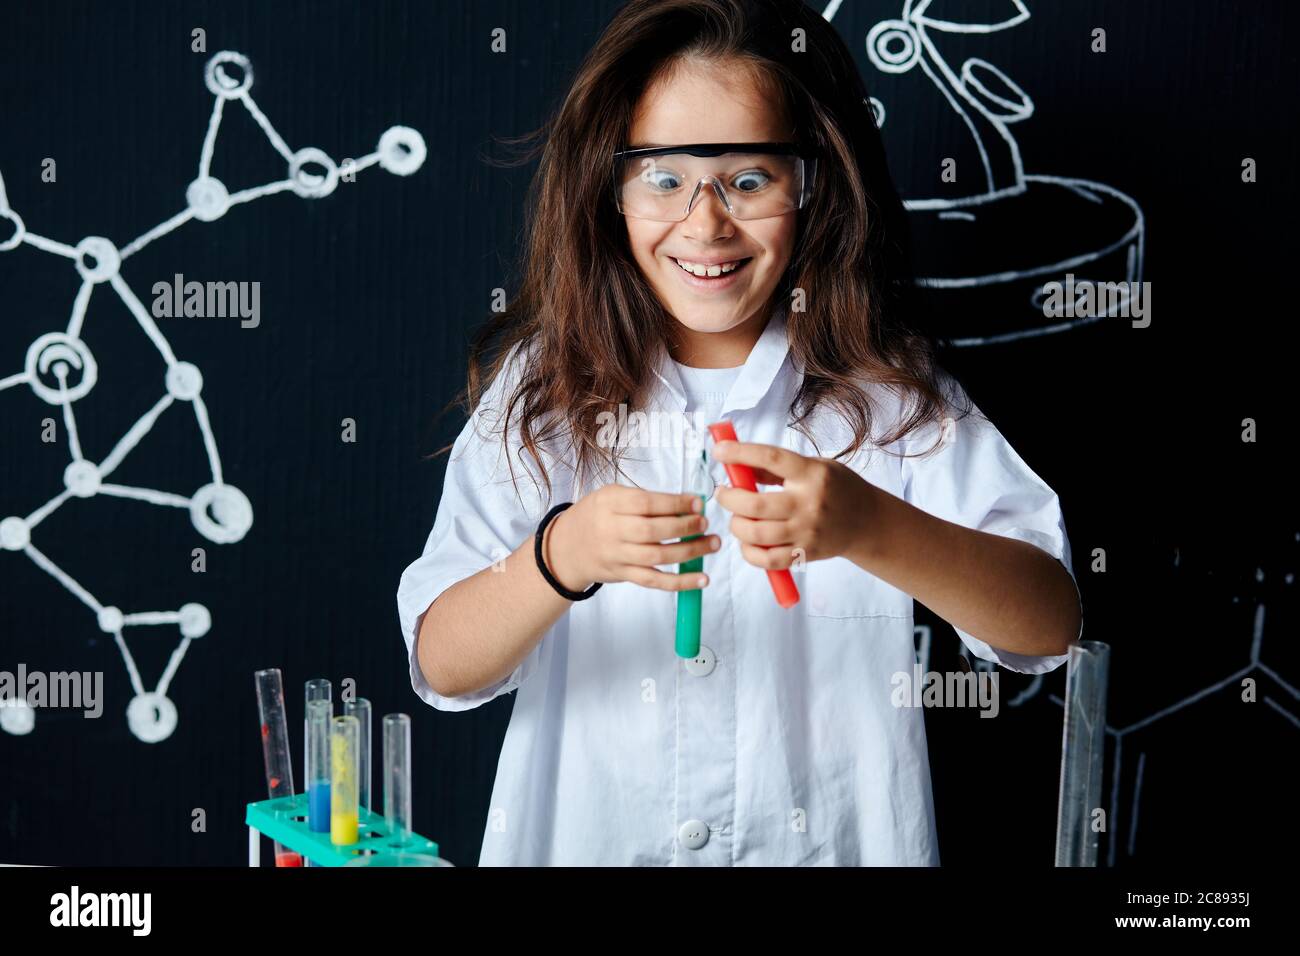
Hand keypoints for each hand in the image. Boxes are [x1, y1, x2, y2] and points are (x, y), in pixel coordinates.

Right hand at [545, 485, 719, 592]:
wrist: (567, 548)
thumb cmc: (597, 515)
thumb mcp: (611, 495)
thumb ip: (644, 498)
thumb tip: (689, 502)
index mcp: (610, 503)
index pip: (646, 503)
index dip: (675, 503)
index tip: (698, 503)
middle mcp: (612, 530)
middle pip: (652, 531)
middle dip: (685, 527)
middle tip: (705, 523)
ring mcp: (618, 556)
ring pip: (657, 557)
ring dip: (690, 552)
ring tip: (713, 544)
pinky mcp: (624, 575)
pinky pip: (655, 581)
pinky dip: (681, 582)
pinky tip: (702, 579)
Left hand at [711, 441, 881, 569]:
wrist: (868, 521)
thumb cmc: (836, 488)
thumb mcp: (813, 466)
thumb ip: (776, 467)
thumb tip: (737, 464)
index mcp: (811, 474)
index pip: (771, 458)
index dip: (740, 453)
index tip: (719, 450)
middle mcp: (809, 504)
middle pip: (755, 505)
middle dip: (728, 498)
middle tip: (722, 493)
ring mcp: (807, 532)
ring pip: (756, 534)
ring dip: (736, 525)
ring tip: (736, 518)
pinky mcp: (805, 554)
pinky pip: (767, 560)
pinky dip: (749, 552)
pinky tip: (747, 542)